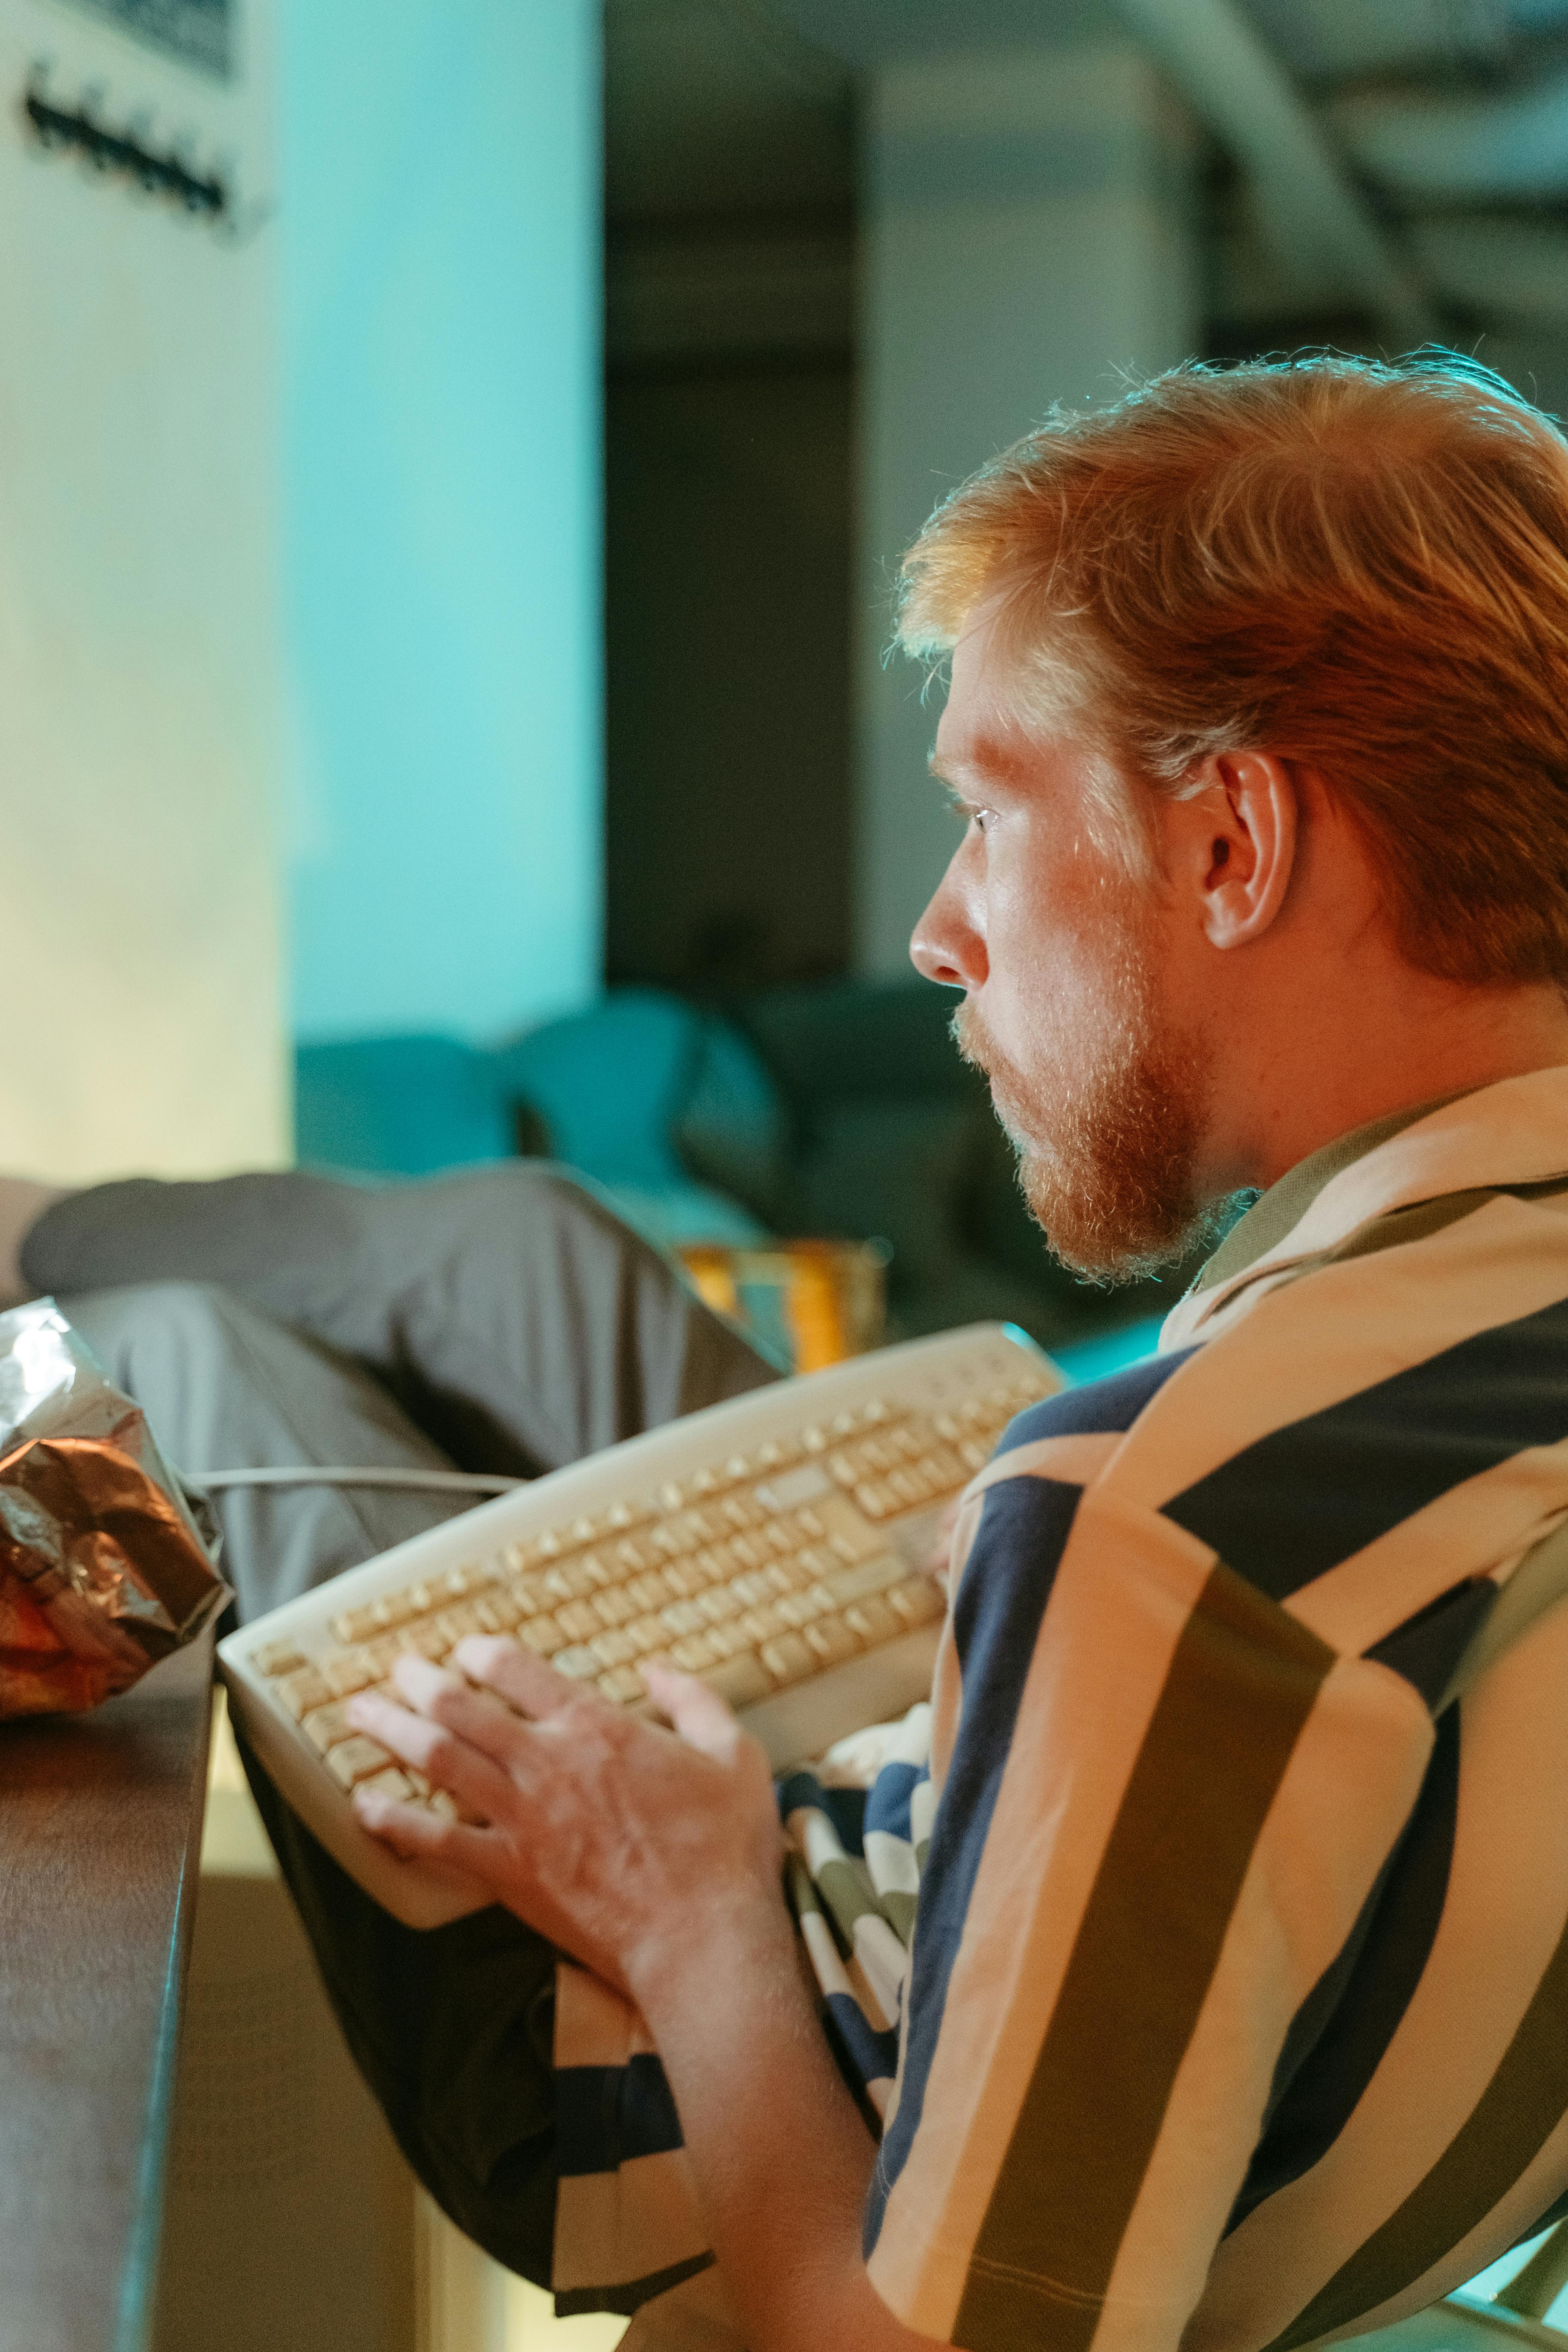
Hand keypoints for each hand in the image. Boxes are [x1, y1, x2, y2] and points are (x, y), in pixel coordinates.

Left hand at [346, 1642, 787, 2000]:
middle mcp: (548, 1765)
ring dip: (392, 1732)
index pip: (520, 1672)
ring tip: (360, 1713)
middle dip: (420, 1681)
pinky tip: (365, 1808)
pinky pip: (438, 1843)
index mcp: (598, 1728)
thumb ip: (694, 1700)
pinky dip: (396, 1823)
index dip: (484, 1654)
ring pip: (439, 1761)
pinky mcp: (511, 1874)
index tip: (468, 1651)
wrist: (702, 1937)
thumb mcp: (733, 1754)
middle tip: (398, 1669)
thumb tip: (658, 1670)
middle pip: (463, 1708)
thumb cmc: (723, 1850)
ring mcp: (523, 1820)